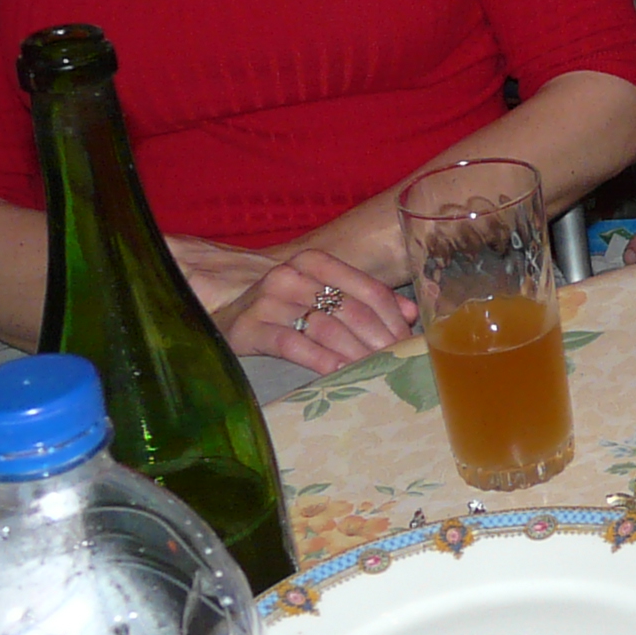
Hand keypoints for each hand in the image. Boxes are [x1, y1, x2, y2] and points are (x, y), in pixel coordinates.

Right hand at [171, 238, 413, 376]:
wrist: (223, 317)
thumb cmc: (283, 308)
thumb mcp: (323, 295)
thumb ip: (366, 299)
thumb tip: (412, 314)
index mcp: (315, 262)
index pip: (368, 289)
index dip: (394, 318)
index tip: (410, 343)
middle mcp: (290, 275)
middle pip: (351, 309)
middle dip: (380, 339)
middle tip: (398, 363)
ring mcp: (267, 300)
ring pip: (326, 327)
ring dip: (357, 352)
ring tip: (376, 371)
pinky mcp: (248, 327)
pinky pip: (293, 344)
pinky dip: (321, 359)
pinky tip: (340, 372)